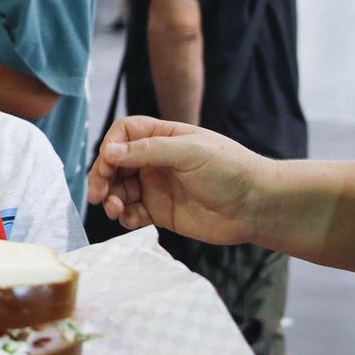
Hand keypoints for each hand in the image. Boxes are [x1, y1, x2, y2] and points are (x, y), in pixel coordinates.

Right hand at [87, 116, 268, 245]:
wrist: (256, 206)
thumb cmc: (230, 170)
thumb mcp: (188, 152)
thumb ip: (148, 151)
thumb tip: (109, 151)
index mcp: (164, 138)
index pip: (125, 134)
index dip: (111, 146)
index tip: (109, 162)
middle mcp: (157, 161)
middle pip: (116, 163)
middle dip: (103, 177)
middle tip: (98, 194)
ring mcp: (158, 187)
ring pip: (120, 189)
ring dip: (111, 199)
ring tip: (115, 209)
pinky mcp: (162, 212)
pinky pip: (133, 213)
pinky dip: (125, 217)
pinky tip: (129, 220)